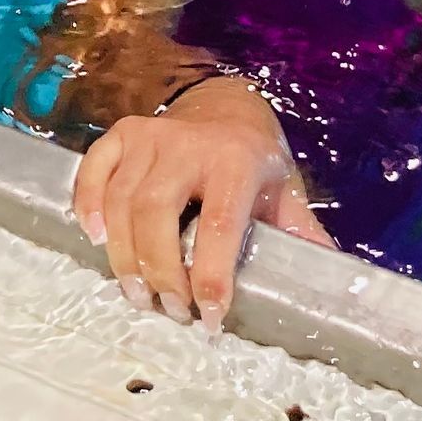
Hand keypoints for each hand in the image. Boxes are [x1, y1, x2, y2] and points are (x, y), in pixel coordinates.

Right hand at [72, 78, 331, 333]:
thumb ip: (302, 235)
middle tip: (169, 309)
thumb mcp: (285, 193)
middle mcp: (188, 144)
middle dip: (159, 270)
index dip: (210, 275)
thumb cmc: (256, 160)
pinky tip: (97, 238)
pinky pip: (94, 168)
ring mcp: (151, 135)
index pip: (217, 224)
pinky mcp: (124, 133)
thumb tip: (334, 281)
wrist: (226, 104)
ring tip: (138, 293)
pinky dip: (87, 203)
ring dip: (124, 254)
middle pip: (156, 213)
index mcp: (235, 160)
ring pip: (122, 199)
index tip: (210, 316)